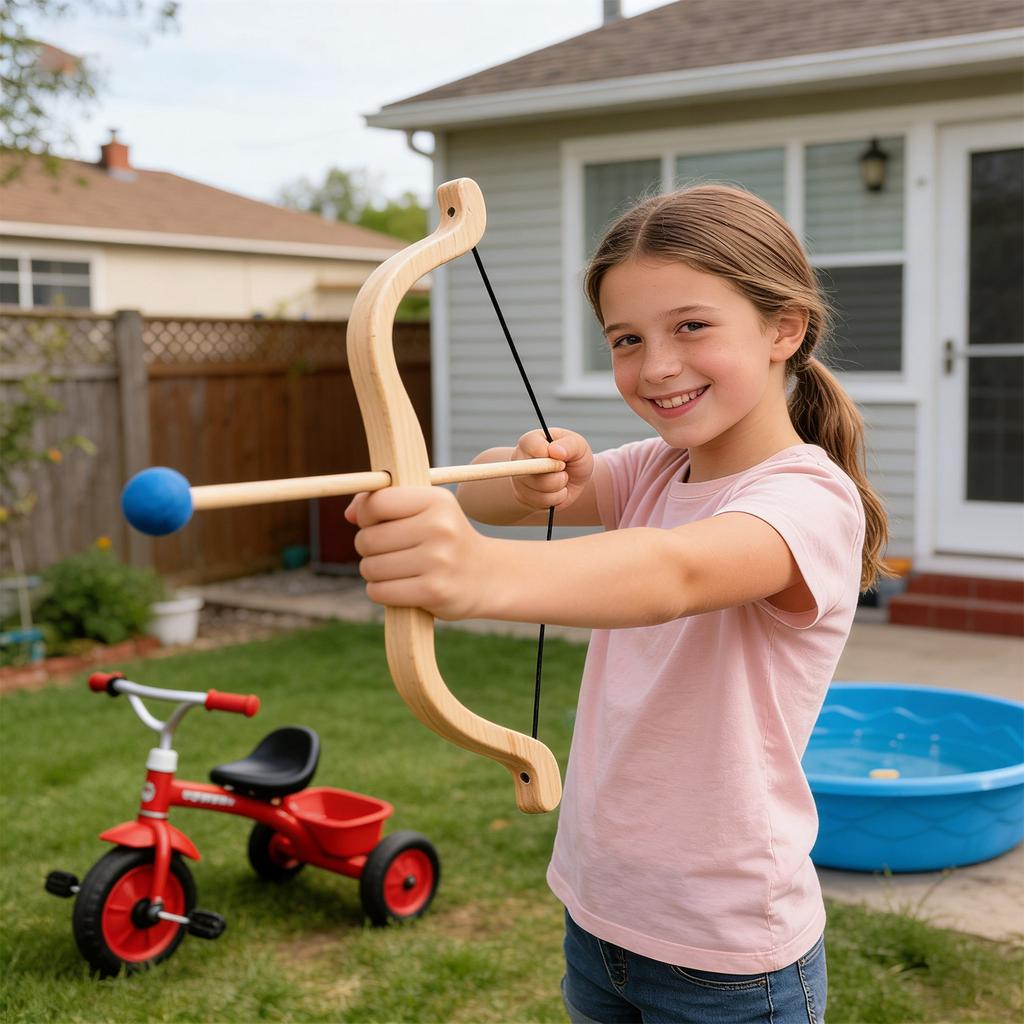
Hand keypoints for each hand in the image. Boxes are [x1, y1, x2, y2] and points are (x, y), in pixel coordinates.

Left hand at [344, 486, 491, 619]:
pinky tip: (399, 587)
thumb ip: (384, 503)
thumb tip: (350, 514)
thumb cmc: (444, 539)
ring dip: (374, 572)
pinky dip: (380, 591)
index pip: (377, 503)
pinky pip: (380, 591)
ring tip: (396, 570)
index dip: (366, 516)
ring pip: (370, 567)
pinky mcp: (434, 591)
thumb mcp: (425, 510)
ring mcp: (438, 561)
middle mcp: (439, 527)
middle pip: (368, 539)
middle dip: (368, 548)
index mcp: (436, 500)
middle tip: (388, 551)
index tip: (377, 524)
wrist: (487, 576)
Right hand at [511, 428, 592, 512]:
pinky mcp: (525, 497)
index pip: (531, 444)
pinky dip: (558, 498)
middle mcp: (520, 459)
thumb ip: (569, 445)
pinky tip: (559, 491)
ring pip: (540, 487)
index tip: (560, 458)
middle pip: (532, 469)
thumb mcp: (579, 446)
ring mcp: (520, 480)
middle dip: (556, 473)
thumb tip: (555, 451)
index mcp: (531, 441)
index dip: (547, 453)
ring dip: (559, 486)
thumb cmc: (574, 458)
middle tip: (564, 469)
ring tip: (562, 479)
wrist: (572, 481)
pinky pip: (543, 502)